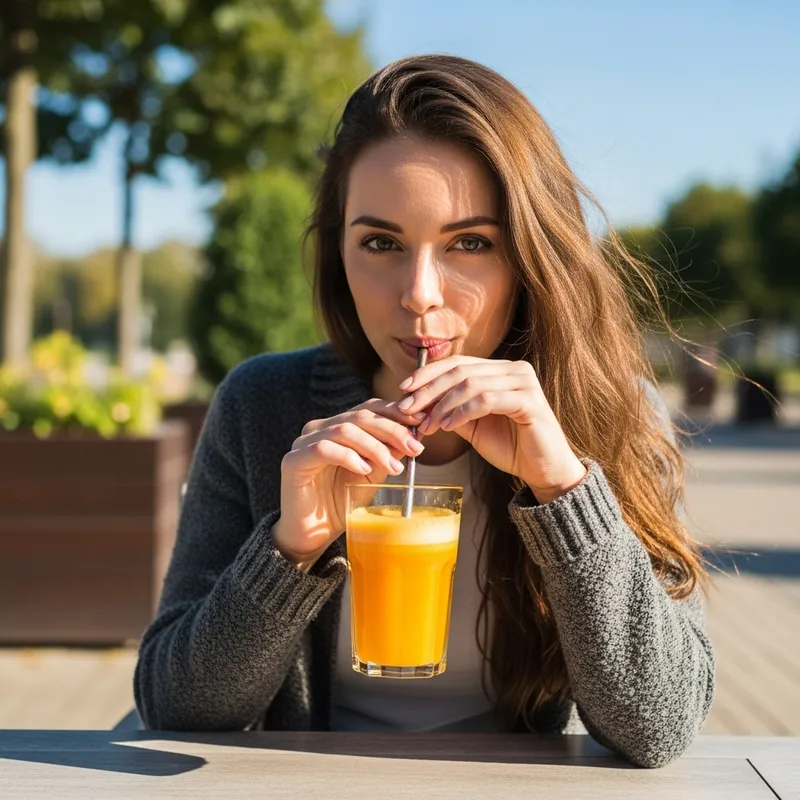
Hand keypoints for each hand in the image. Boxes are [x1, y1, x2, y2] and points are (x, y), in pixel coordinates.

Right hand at [273, 399, 424, 569]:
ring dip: (374, 446)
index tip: (421, 425)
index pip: (369, 408)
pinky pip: (323, 448)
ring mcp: (304, 442)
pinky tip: (364, 470)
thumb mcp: (372, 474)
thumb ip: (387, 454)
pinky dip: (348, 456)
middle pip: (360, 415)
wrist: (312, 534)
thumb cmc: (342, 502)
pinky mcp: (293, 460)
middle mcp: (320, 428)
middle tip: (414, 448)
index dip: (395, 413)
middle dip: (391, 430)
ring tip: (392, 466)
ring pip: (344, 429)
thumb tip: (414, 437)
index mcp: (338, 426)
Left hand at [397, 356, 586, 503]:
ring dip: (442, 405)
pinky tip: (447, 426)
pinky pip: (486, 400)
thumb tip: (415, 403)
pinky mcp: (529, 401)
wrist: (543, 470)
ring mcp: (524, 383)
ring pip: (471, 384)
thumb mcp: (471, 425)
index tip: (403, 390)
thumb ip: (448, 409)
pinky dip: (462, 412)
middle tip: (407, 409)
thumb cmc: (510, 446)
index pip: (457, 363)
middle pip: (460, 371)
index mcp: (500, 370)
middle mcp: (514, 369)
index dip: (428, 374)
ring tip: (427, 425)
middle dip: (429, 390)